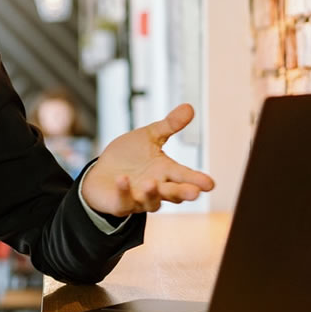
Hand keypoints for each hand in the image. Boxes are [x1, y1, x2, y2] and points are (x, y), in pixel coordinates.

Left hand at [81, 103, 214, 216]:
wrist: (100, 173)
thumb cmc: (128, 157)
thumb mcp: (149, 137)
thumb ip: (169, 125)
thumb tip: (189, 107)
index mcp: (165, 172)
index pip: (185, 176)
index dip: (197, 180)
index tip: (210, 184)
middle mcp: (156, 188)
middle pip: (173, 193)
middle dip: (183, 192)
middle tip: (194, 193)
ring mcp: (138, 199)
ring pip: (151, 202)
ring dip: (152, 193)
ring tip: (151, 182)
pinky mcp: (120, 204)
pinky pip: (123, 201)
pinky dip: (123, 191)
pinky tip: (123, 179)